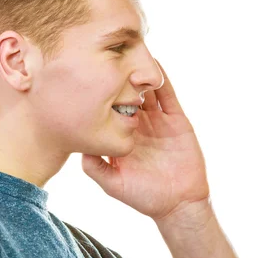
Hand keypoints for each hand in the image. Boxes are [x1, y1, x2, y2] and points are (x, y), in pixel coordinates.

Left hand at [81, 59, 209, 220]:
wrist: (179, 204)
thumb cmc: (145, 197)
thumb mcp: (113, 184)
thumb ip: (95, 167)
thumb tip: (79, 146)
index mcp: (123, 135)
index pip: (109, 109)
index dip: (101, 94)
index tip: (87, 76)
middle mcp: (140, 124)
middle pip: (127, 94)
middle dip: (118, 78)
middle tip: (107, 56)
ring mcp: (159, 121)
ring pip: (147, 91)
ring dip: (139, 75)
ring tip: (129, 54)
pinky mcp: (177, 120)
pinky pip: (168, 97)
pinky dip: (162, 80)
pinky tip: (154, 65)